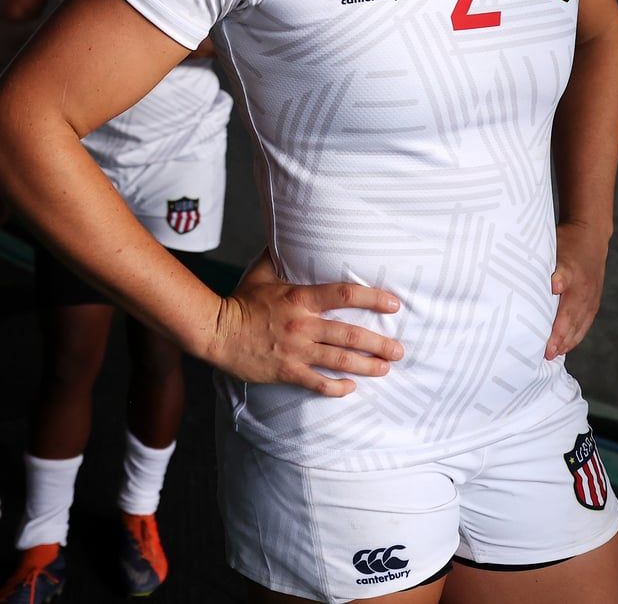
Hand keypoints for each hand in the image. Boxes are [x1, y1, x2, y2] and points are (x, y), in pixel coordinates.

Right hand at [207, 249, 403, 395]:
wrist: (216, 332)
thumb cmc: (240, 301)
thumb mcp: (260, 272)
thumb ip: (278, 254)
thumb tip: (286, 232)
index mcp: (300, 298)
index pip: (345, 296)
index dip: (373, 298)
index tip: (393, 304)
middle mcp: (303, 325)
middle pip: (350, 334)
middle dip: (379, 343)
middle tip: (399, 349)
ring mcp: (296, 351)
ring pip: (340, 361)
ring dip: (367, 365)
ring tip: (386, 368)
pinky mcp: (287, 372)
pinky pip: (318, 383)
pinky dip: (337, 388)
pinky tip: (352, 387)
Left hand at [545, 222, 608, 359]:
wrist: (590, 234)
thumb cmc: (566, 241)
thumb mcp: (555, 247)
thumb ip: (552, 267)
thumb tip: (553, 286)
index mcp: (573, 278)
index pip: (564, 311)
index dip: (555, 329)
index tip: (547, 344)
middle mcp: (585, 291)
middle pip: (572, 320)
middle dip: (560, 340)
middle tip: (547, 355)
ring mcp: (592, 296)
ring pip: (580, 324)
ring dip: (568, 341)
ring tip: (555, 355)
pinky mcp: (594, 300)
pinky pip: (586, 321)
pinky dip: (576, 334)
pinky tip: (567, 344)